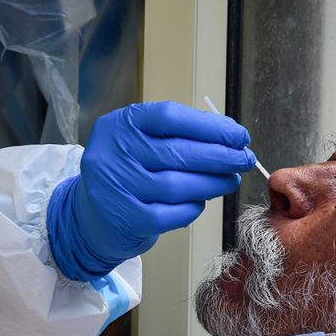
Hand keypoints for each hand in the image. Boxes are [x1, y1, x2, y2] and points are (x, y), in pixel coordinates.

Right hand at [47, 101, 255, 280]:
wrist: (91, 214)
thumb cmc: (128, 171)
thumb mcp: (141, 141)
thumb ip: (177, 134)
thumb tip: (231, 137)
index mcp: (120, 124)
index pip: (170, 117)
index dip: (210, 126)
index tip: (238, 135)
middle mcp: (113, 152)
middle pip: (178, 152)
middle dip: (221, 156)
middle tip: (244, 159)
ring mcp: (116, 187)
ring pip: (178, 185)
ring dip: (212, 184)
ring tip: (229, 181)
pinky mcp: (125, 218)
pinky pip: (172, 213)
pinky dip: (193, 207)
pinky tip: (200, 201)